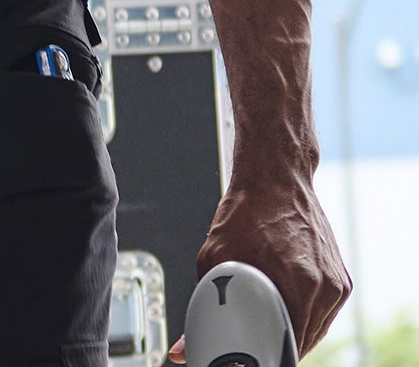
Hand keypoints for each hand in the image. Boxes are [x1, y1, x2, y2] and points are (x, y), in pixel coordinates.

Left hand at [167, 171, 350, 361]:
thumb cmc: (247, 210)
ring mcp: (337, 284)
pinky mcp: (342, 280)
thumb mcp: (215, 255)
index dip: (266, 355)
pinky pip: (324, 315)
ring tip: (268, 316)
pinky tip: (286, 301)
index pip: (287, 349)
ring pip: (315, 333)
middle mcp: (324, 287)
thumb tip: (182, 350)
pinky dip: (305, 316)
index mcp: (299, 284)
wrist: (276, 176)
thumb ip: (202, 304)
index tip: (251, 352)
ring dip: (292, 333)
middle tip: (253, 336)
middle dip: (276, 346)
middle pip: (301, 344)